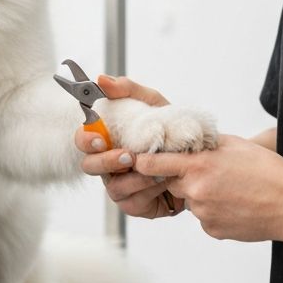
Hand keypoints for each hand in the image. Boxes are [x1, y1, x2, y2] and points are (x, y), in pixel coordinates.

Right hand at [75, 75, 184, 219]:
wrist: (199, 157)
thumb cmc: (170, 130)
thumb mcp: (153, 103)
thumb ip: (128, 89)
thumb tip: (102, 80)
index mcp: (109, 140)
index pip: (83, 139)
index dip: (86, 139)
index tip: (99, 138)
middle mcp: (109, 164)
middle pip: (89, 166)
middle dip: (106, 161)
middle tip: (127, 155)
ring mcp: (120, 184)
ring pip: (113, 187)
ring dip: (135, 177)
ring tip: (157, 169)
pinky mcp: (135, 203)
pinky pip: (132, 201)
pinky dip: (148, 190)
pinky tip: (162, 182)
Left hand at [135, 134, 282, 241]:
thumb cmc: (267, 170)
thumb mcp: (234, 145)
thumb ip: (204, 145)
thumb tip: (185, 143)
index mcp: (199, 165)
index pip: (154, 163)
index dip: (144, 162)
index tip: (138, 161)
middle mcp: (196, 191)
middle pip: (173, 183)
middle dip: (184, 178)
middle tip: (212, 174)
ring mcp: (203, 214)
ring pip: (191, 202)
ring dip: (203, 195)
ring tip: (232, 190)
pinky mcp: (212, 230)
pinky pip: (204, 218)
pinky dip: (215, 212)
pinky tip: (237, 205)